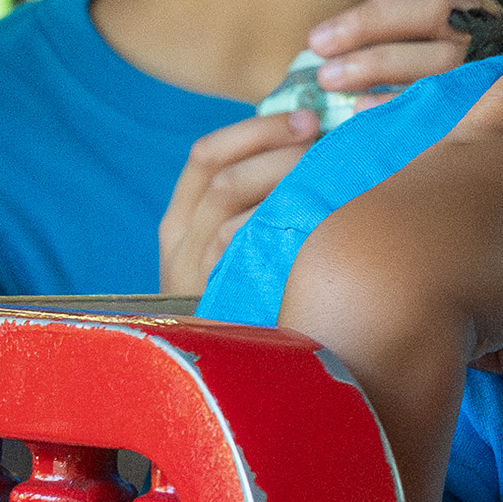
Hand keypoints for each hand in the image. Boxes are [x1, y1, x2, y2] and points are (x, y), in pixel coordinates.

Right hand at [157, 109, 320, 294]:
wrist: (216, 384)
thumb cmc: (238, 304)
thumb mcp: (224, 255)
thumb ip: (247, 208)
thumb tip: (302, 149)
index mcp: (178, 223)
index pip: (205, 156)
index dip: (256, 130)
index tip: (303, 118)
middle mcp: (180, 245)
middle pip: (222, 177)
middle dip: (274, 147)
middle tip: (319, 136)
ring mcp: (197, 274)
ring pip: (233, 209)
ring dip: (282, 178)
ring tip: (324, 171)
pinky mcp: (218, 298)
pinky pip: (245, 246)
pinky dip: (278, 222)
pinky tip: (315, 215)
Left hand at [303, 0, 489, 103]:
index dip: (369, 13)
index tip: (320, 39)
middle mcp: (496, 14)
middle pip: (429, 14)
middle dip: (368, 32)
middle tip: (318, 58)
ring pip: (440, 57)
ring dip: (380, 68)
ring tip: (333, 83)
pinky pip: (454, 98)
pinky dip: (406, 102)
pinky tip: (368, 110)